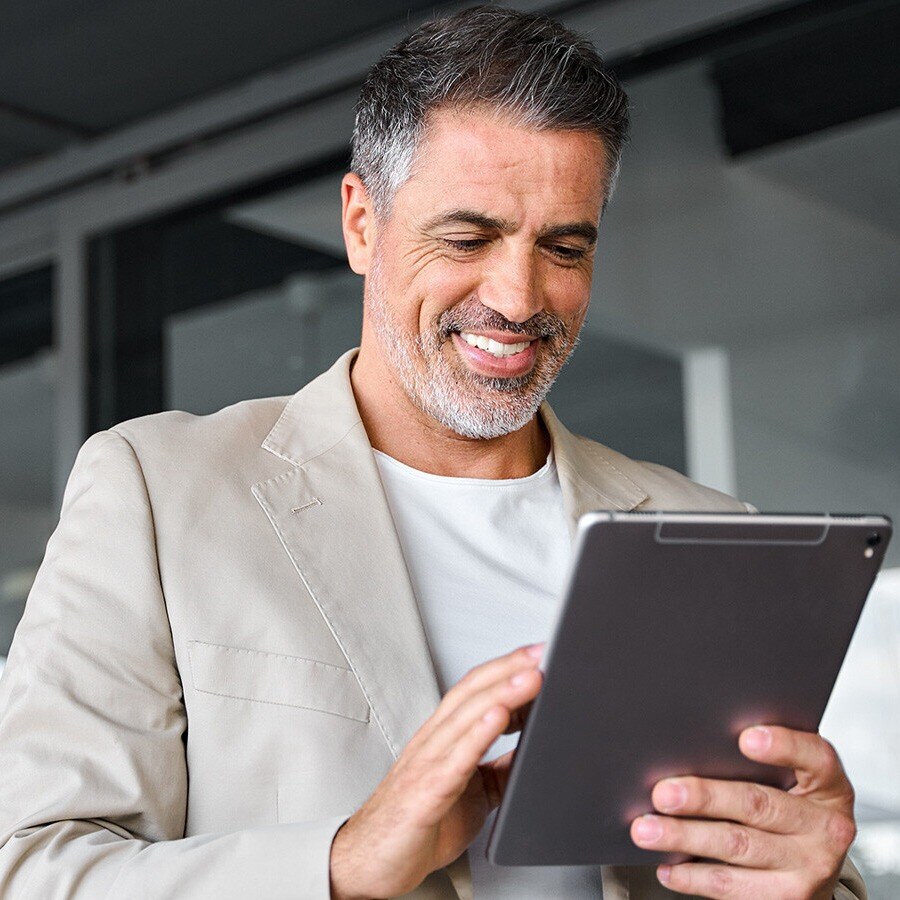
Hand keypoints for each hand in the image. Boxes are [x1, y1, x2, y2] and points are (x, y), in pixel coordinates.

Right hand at [329, 644, 542, 898]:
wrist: (375, 862)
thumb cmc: (418, 824)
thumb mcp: (472, 791)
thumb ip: (499, 769)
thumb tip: (531, 753)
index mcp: (444, 737)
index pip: (476, 689)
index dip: (506, 668)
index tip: (538, 654)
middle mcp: (434, 741)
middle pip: (472, 692)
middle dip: (509, 669)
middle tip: (541, 653)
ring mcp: (428, 763)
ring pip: (465, 717)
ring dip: (501, 693)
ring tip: (530, 677)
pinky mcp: (427, 792)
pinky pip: (454, 759)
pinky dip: (478, 735)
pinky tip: (498, 718)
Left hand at [630, 726, 856, 898]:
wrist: (817, 865)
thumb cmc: (789, 805)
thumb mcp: (791, 779)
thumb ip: (756, 761)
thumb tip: (691, 747)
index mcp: (828, 784)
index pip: (815, 758)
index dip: (783, 746)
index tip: (744, 738)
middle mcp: (826, 826)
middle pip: (757, 804)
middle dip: (704, 798)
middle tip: (662, 793)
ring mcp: (810, 867)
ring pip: (736, 846)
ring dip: (684, 837)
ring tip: (646, 829)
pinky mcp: (787, 899)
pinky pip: (731, 887)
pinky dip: (692, 876)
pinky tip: (667, 865)